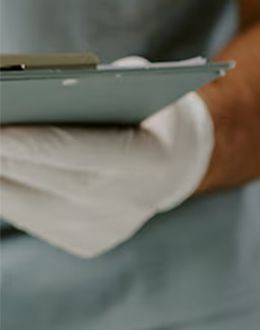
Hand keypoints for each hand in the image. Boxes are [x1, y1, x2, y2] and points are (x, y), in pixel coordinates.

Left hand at [0, 58, 213, 257]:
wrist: (174, 162)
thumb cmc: (147, 110)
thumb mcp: (136, 87)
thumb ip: (93, 89)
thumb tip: (29, 99)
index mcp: (153, 158)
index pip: (85, 152)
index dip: (34, 143)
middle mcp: (132, 201)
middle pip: (54, 181)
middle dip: (6, 159)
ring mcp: (109, 227)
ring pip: (33, 208)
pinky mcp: (87, 242)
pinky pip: (33, 220)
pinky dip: (8, 194)